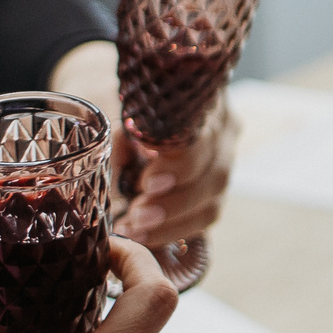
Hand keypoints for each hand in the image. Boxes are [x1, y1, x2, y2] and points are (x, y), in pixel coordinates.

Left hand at [50, 39, 237, 247]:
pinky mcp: (213, 187)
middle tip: (137, 215)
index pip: (206, 134)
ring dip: (174, 220)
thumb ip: (116, 141)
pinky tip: (145, 235)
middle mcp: (222, 127)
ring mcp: (223, 158)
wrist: (122, 104)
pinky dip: (175, 229)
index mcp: (203, 97)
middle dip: (176, 200)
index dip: (181, 163)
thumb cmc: (115, 101)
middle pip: (216, 171)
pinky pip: (206, 214)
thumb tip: (117, 178)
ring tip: (134, 229)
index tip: (146, 182)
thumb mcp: (109, 110)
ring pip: (214, 198)